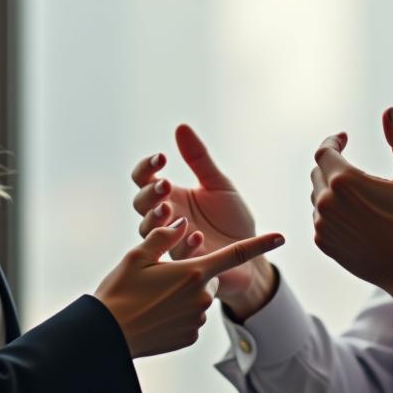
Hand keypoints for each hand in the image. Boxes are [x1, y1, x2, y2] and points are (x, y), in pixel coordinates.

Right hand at [94, 218, 284, 357]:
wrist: (106, 338)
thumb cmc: (119, 292)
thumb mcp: (137, 256)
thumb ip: (163, 236)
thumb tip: (181, 222)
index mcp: (194, 272)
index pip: (235, 255)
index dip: (261, 244)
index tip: (282, 236)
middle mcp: (202, 297)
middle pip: (208, 276)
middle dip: (194, 272)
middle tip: (162, 276)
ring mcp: (197, 320)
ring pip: (199, 298)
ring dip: (184, 294)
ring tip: (152, 298)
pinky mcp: (189, 337)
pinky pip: (191, 319)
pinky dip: (178, 314)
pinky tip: (155, 315)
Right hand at [130, 125, 276, 317]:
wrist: (251, 255)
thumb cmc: (230, 219)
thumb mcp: (218, 185)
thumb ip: (199, 159)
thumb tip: (181, 127)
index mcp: (170, 197)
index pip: (143, 180)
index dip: (147, 168)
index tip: (162, 158)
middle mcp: (166, 220)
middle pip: (140, 205)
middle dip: (150, 195)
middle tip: (166, 186)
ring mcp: (172, 242)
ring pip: (150, 233)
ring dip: (157, 220)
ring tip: (170, 209)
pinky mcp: (186, 265)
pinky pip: (177, 256)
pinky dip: (185, 245)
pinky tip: (196, 235)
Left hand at [310, 108, 392, 307]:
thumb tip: (390, 113)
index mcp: (345, 181)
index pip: (325, 151)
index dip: (334, 141)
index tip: (345, 138)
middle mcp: (327, 202)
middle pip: (318, 171)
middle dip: (333, 164)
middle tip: (354, 167)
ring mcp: (322, 225)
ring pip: (317, 196)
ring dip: (332, 189)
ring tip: (359, 195)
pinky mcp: (323, 243)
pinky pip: (320, 218)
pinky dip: (331, 212)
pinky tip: (355, 217)